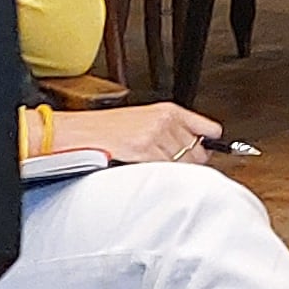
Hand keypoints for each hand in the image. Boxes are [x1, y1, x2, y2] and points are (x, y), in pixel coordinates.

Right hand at [66, 101, 218, 164]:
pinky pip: (166, 171)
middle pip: (198, 153)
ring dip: (173, 172)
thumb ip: (171, 132)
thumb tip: (195, 149)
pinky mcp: (145, 150)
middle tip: (169, 166)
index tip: (207, 153)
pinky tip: (146, 172)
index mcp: (168, 111)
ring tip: (152, 168)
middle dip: (188, 163)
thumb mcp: (145, 121)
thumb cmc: (107, 130)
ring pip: (183, 165)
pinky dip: (161, 177)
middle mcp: (165, 121)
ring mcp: (156, 135)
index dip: (208, 145)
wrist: (79, 133)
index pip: (208, 129)